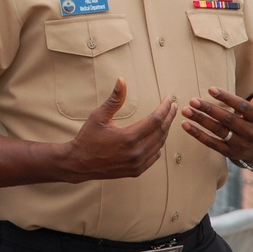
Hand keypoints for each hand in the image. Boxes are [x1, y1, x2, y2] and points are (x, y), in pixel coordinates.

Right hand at [63, 78, 177, 181]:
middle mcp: (136, 152)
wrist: (79, 163)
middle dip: (169, 117)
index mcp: (128, 137)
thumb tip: (122, 80)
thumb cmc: (88, 138)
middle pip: (161, 131)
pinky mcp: (136, 171)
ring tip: (167, 119)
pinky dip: (158, 144)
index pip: (155, 120)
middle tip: (173, 106)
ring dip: (165, 130)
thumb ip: (114, 99)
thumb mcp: (99, 116)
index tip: (169, 99)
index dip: (164, 108)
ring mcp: (137, 163)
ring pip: (160, 144)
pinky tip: (158, 137)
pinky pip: (154, 156)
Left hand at [180, 53, 252, 163]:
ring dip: (201, 121)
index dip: (226, 98)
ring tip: (185, 111)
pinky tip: (185, 125)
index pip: (242, 106)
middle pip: (227, 120)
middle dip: (209, 110)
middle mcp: (251, 132)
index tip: (210, 88)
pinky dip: (198, 135)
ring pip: (218, 132)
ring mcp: (240, 144)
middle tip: (192, 100)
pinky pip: (212, 144)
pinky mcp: (230, 153)